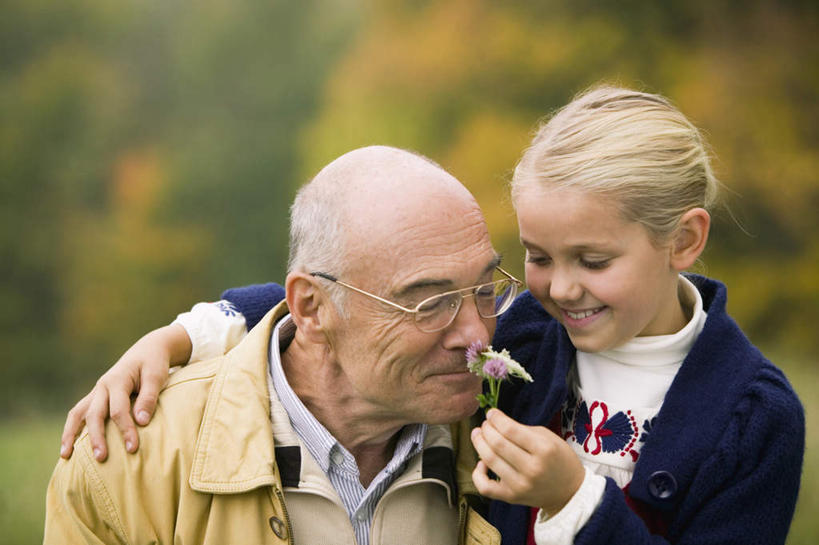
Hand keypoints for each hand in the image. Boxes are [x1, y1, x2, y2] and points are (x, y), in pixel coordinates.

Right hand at [60, 324, 190, 460]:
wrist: (147, 350)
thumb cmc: (154, 364)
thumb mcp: (156, 376)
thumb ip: (149, 397)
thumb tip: (142, 422)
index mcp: (118, 380)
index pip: (119, 409)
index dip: (126, 429)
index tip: (133, 448)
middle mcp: (102, 386)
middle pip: (94, 414)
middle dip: (96, 437)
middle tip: (101, 458)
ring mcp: (96, 392)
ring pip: (78, 413)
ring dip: (71, 434)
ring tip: (66, 456)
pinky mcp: (96, 397)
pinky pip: (78, 413)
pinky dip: (71, 429)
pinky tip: (69, 447)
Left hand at [471, 409, 584, 514]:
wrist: (569, 491)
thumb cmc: (558, 459)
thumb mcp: (548, 438)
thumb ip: (522, 429)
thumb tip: (496, 422)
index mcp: (544, 450)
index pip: (510, 430)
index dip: (496, 418)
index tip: (491, 413)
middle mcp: (532, 469)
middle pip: (497, 444)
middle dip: (486, 429)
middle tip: (485, 424)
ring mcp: (520, 485)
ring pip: (489, 460)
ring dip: (479, 444)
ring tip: (478, 434)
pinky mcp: (512, 497)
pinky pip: (485, 487)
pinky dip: (477, 473)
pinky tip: (481, 462)